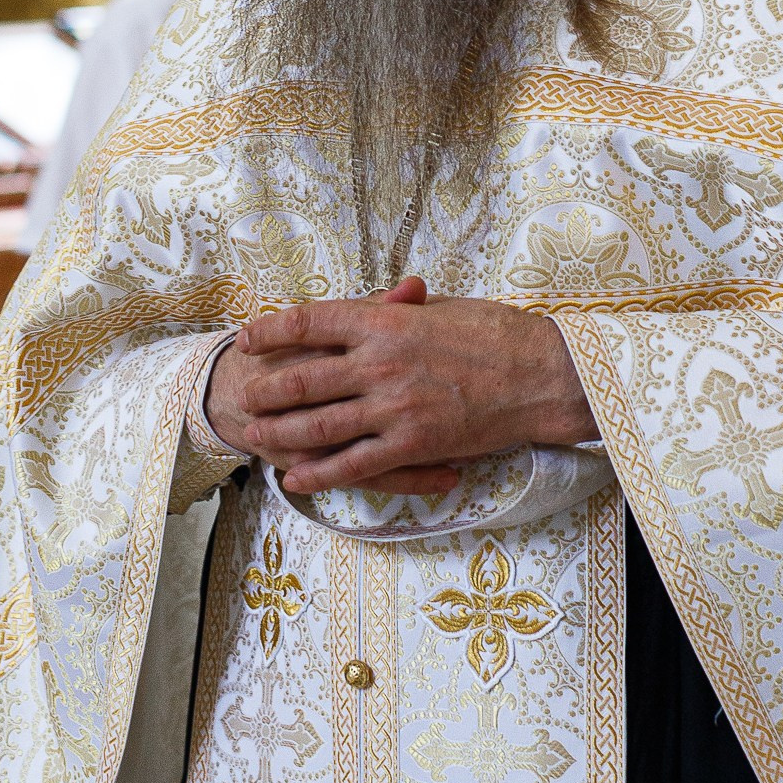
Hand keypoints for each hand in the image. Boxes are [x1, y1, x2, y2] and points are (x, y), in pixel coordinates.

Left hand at [203, 275, 595, 498]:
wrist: (539, 374)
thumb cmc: (495, 333)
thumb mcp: (440, 308)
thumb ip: (398, 310)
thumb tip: (373, 304)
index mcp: (385, 320)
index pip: (311, 321)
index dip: (273, 330)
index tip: (250, 337)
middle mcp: (379, 362)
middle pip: (303, 377)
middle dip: (266, 388)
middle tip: (243, 394)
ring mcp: (393, 407)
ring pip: (318, 425)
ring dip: (280, 432)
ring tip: (255, 435)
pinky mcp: (411, 444)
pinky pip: (353, 465)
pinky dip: (320, 474)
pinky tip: (297, 479)